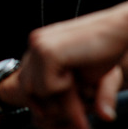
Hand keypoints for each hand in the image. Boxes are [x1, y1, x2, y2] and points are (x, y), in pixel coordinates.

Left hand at [18, 4, 127, 127]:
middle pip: (26, 85)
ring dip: (58, 93)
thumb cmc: (103, 50)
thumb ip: (62, 90)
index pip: (25, 78)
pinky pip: (46, 86)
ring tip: (75, 79)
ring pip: (33, 88)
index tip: (44, 115)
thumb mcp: (79, 74)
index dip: (35, 98)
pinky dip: (63, 86)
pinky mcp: (46, 52)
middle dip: (47, 103)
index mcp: (39, 44)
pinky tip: (75, 70)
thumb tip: (45, 115)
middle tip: (73, 115)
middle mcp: (35, 43)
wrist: (118, 29)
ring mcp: (38, 46)